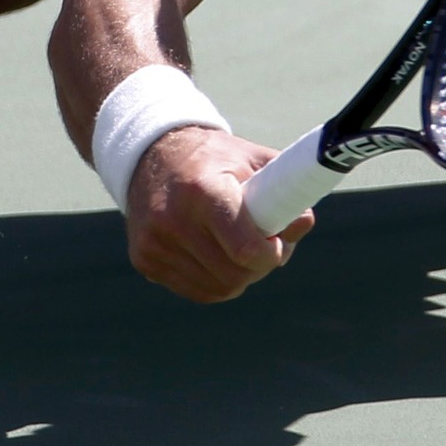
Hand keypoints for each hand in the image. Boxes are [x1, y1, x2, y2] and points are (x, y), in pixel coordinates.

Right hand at [123, 125, 314, 301]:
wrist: (153, 155)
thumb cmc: (215, 159)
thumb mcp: (253, 160)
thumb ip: (285, 190)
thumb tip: (301, 223)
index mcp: (203, 191)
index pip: (244, 248)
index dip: (270, 253)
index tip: (277, 243)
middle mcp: (172, 220)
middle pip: (233, 275)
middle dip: (258, 267)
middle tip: (266, 248)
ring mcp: (154, 243)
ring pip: (217, 290)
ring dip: (239, 277)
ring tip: (241, 249)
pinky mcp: (144, 259)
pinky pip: (196, 291)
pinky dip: (215, 281)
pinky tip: (218, 255)